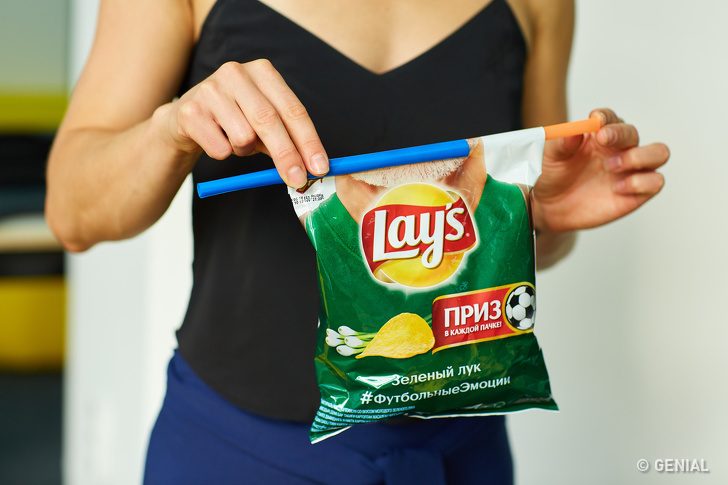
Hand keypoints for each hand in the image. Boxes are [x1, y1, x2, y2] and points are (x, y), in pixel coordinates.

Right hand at [153, 59, 328, 187]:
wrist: (186, 119)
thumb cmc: (235, 120)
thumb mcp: (264, 123)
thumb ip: (289, 138)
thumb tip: (313, 167)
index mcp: (263, 72)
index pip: (293, 109)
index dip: (309, 141)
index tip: (320, 167)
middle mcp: (236, 73)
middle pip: (269, 120)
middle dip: (287, 155)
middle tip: (298, 180)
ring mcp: (210, 89)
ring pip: (243, 137)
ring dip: (245, 151)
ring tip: (236, 141)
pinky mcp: (190, 111)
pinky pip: (220, 148)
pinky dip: (223, 153)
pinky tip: (215, 140)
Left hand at [531, 108, 669, 232]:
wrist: (550, 208)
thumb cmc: (551, 176)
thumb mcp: (549, 158)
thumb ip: (561, 144)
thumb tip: (574, 131)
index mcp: (598, 135)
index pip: (610, 119)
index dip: (606, 117)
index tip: (596, 120)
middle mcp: (619, 149)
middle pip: (633, 133)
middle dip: (620, 134)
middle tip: (602, 140)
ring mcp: (630, 170)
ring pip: (659, 153)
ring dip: (640, 156)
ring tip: (611, 166)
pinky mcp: (637, 192)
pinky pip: (655, 181)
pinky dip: (641, 182)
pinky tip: (617, 188)